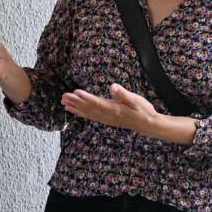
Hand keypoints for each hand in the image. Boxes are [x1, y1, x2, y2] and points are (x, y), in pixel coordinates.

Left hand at [60, 84, 195, 144]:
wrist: (148, 124)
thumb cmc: (143, 110)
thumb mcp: (135, 100)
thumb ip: (123, 93)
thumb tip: (112, 86)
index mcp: (114, 109)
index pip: (96, 102)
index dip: (85, 98)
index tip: (75, 92)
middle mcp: (107, 115)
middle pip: (88, 108)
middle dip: (75, 102)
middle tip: (63, 97)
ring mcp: (106, 118)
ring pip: (88, 113)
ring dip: (76, 107)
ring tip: (64, 103)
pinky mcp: (107, 119)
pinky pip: (91, 116)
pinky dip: (82, 113)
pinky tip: (75, 110)